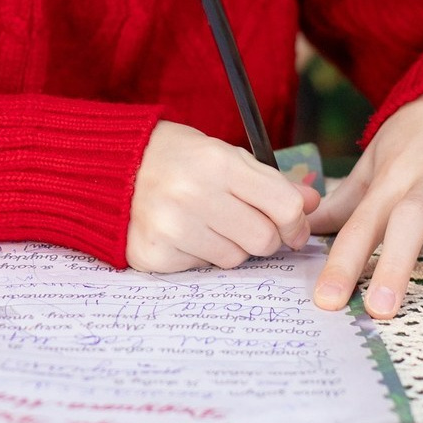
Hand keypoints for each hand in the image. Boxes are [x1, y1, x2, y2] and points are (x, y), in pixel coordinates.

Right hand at [127, 120, 321, 272]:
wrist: (110, 167)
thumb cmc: (175, 157)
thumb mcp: (222, 153)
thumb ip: (269, 179)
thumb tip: (312, 202)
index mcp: (216, 162)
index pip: (283, 205)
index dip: (296, 219)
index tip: (292, 224)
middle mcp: (192, 195)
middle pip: (264, 240)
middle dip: (266, 236)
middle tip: (249, 224)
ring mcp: (170, 228)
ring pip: (235, 259)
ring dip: (231, 246)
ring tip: (209, 222)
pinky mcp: (154, 255)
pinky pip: (202, 268)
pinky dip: (201, 254)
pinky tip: (184, 232)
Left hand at [308, 94, 422, 319]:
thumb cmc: (410, 141)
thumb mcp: (373, 166)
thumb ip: (346, 202)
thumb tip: (306, 229)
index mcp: (391, 181)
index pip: (360, 225)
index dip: (342, 263)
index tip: (326, 302)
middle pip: (409, 219)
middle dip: (394, 263)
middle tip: (380, 308)